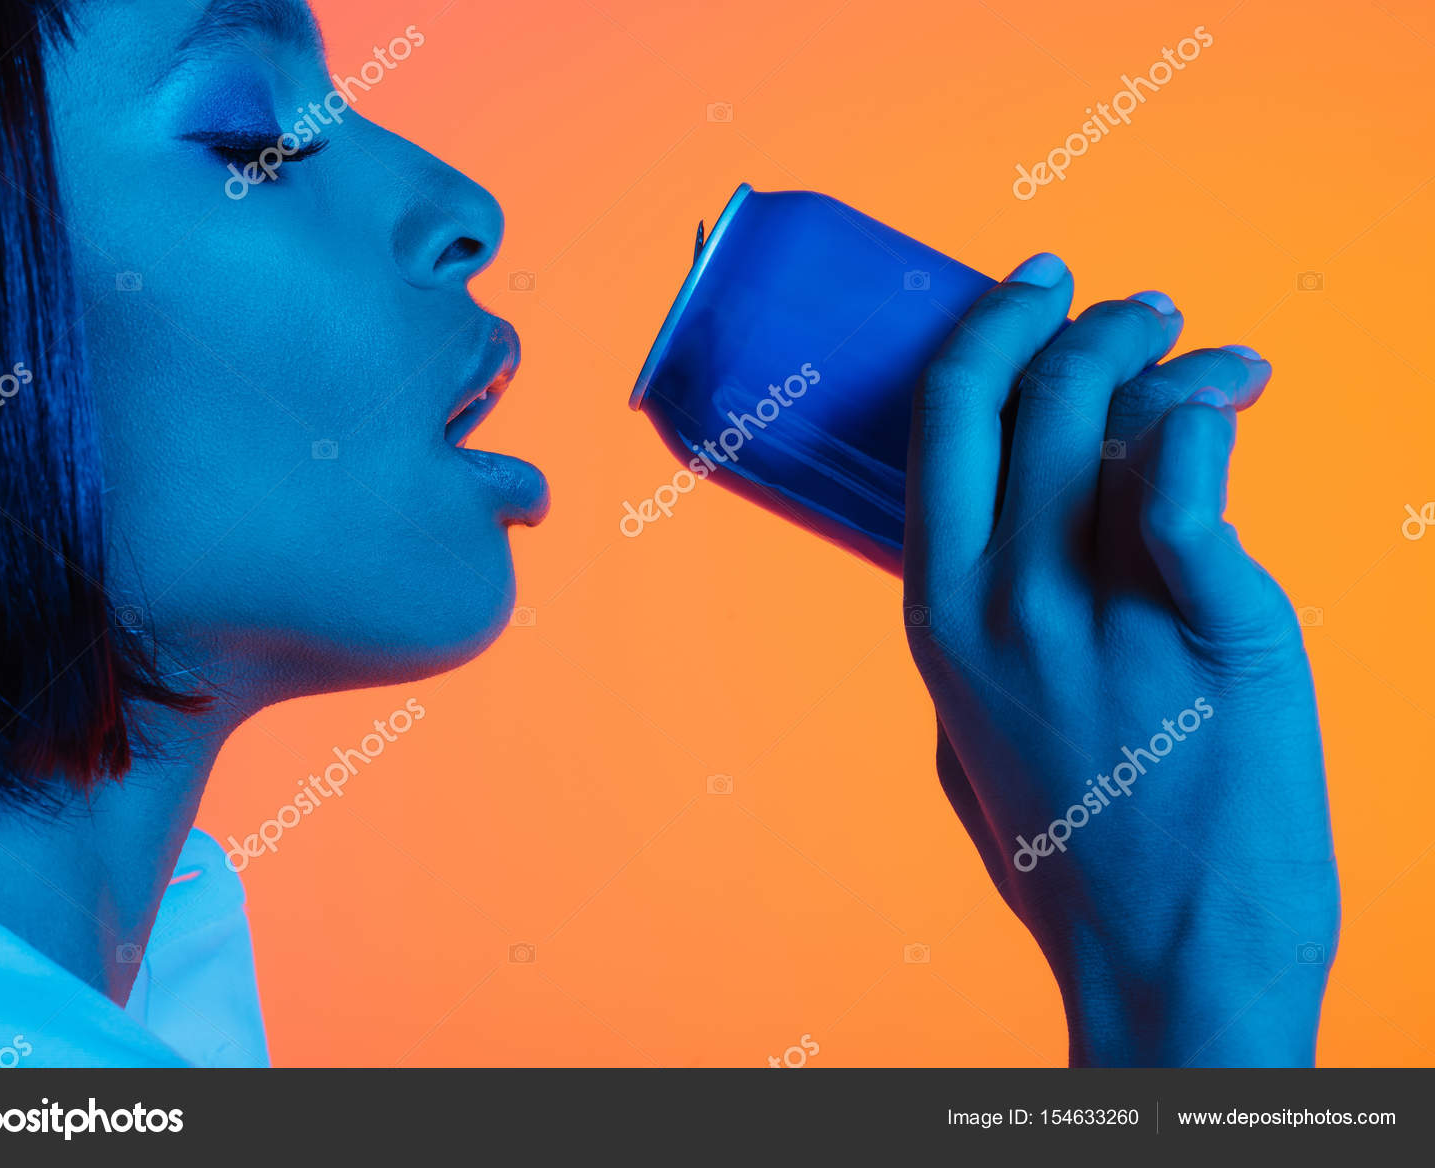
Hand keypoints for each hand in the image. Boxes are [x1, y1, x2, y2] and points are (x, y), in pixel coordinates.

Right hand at [903, 252, 1338, 1066]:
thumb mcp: (965, 736)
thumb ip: (968, 636)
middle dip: (1084, 317)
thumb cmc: (1069, 860)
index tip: (1032, 287)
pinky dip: (1208, 420)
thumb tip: (990, 551)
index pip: (944, 419)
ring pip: (1123, 420)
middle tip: (1141, 308)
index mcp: (938, 614)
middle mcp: (1007, 598)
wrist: (1169, 959)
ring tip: (1216, 360)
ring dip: (1173, 359)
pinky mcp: (1214, 631)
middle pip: (1031, 393)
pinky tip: (1230, 410)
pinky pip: (1193, 480)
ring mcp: (1107, 613)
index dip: (989, 329)